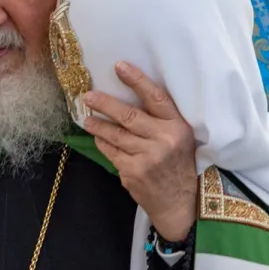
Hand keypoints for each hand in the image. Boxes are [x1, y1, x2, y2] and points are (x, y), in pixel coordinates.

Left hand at [82, 61, 197, 241]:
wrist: (181, 203)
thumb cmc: (179, 165)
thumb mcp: (180, 138)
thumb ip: (161, 121)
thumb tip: (130, 98)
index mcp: (178, 127)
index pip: (156, 97)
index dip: (137, 80)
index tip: (119, 66)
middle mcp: (163, 140)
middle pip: (128, 115)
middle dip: (105, 104)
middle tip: (88, 96)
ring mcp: (147, 157)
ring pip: (116, 134)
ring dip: (98, 124)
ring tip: (87, 118)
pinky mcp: (133, 172)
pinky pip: (112, 152)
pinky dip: (103, 143)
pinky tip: (98, 137)